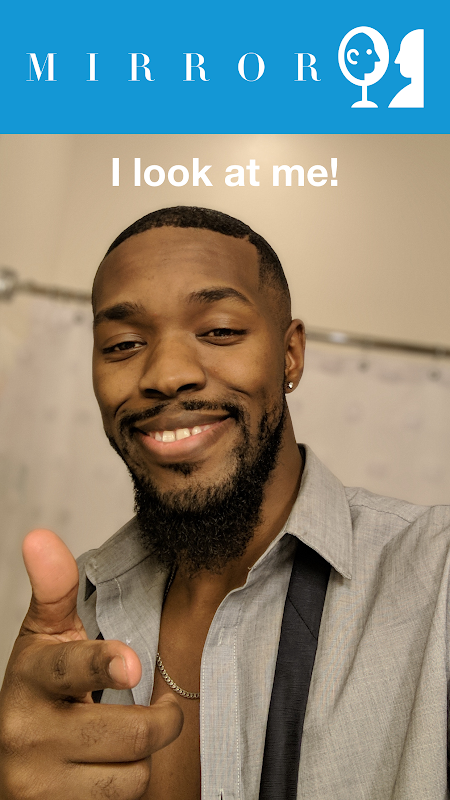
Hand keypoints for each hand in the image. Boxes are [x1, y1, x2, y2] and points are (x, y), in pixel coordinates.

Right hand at [0, 529, 182, 798]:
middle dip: (161, 721)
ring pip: (133, 775)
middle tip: (165, 708)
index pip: (71, 669)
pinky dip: (128, 785)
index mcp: (30, 678)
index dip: (104, 665)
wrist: (8, 759)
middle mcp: (27, 734)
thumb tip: (40, 537)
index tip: (131, 663)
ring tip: (125, 738)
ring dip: (142, 757)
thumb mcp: (45, 639)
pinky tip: (108, 768)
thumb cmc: (40, 692)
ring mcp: (37, 785)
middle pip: (130, 734)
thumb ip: (54, 590)